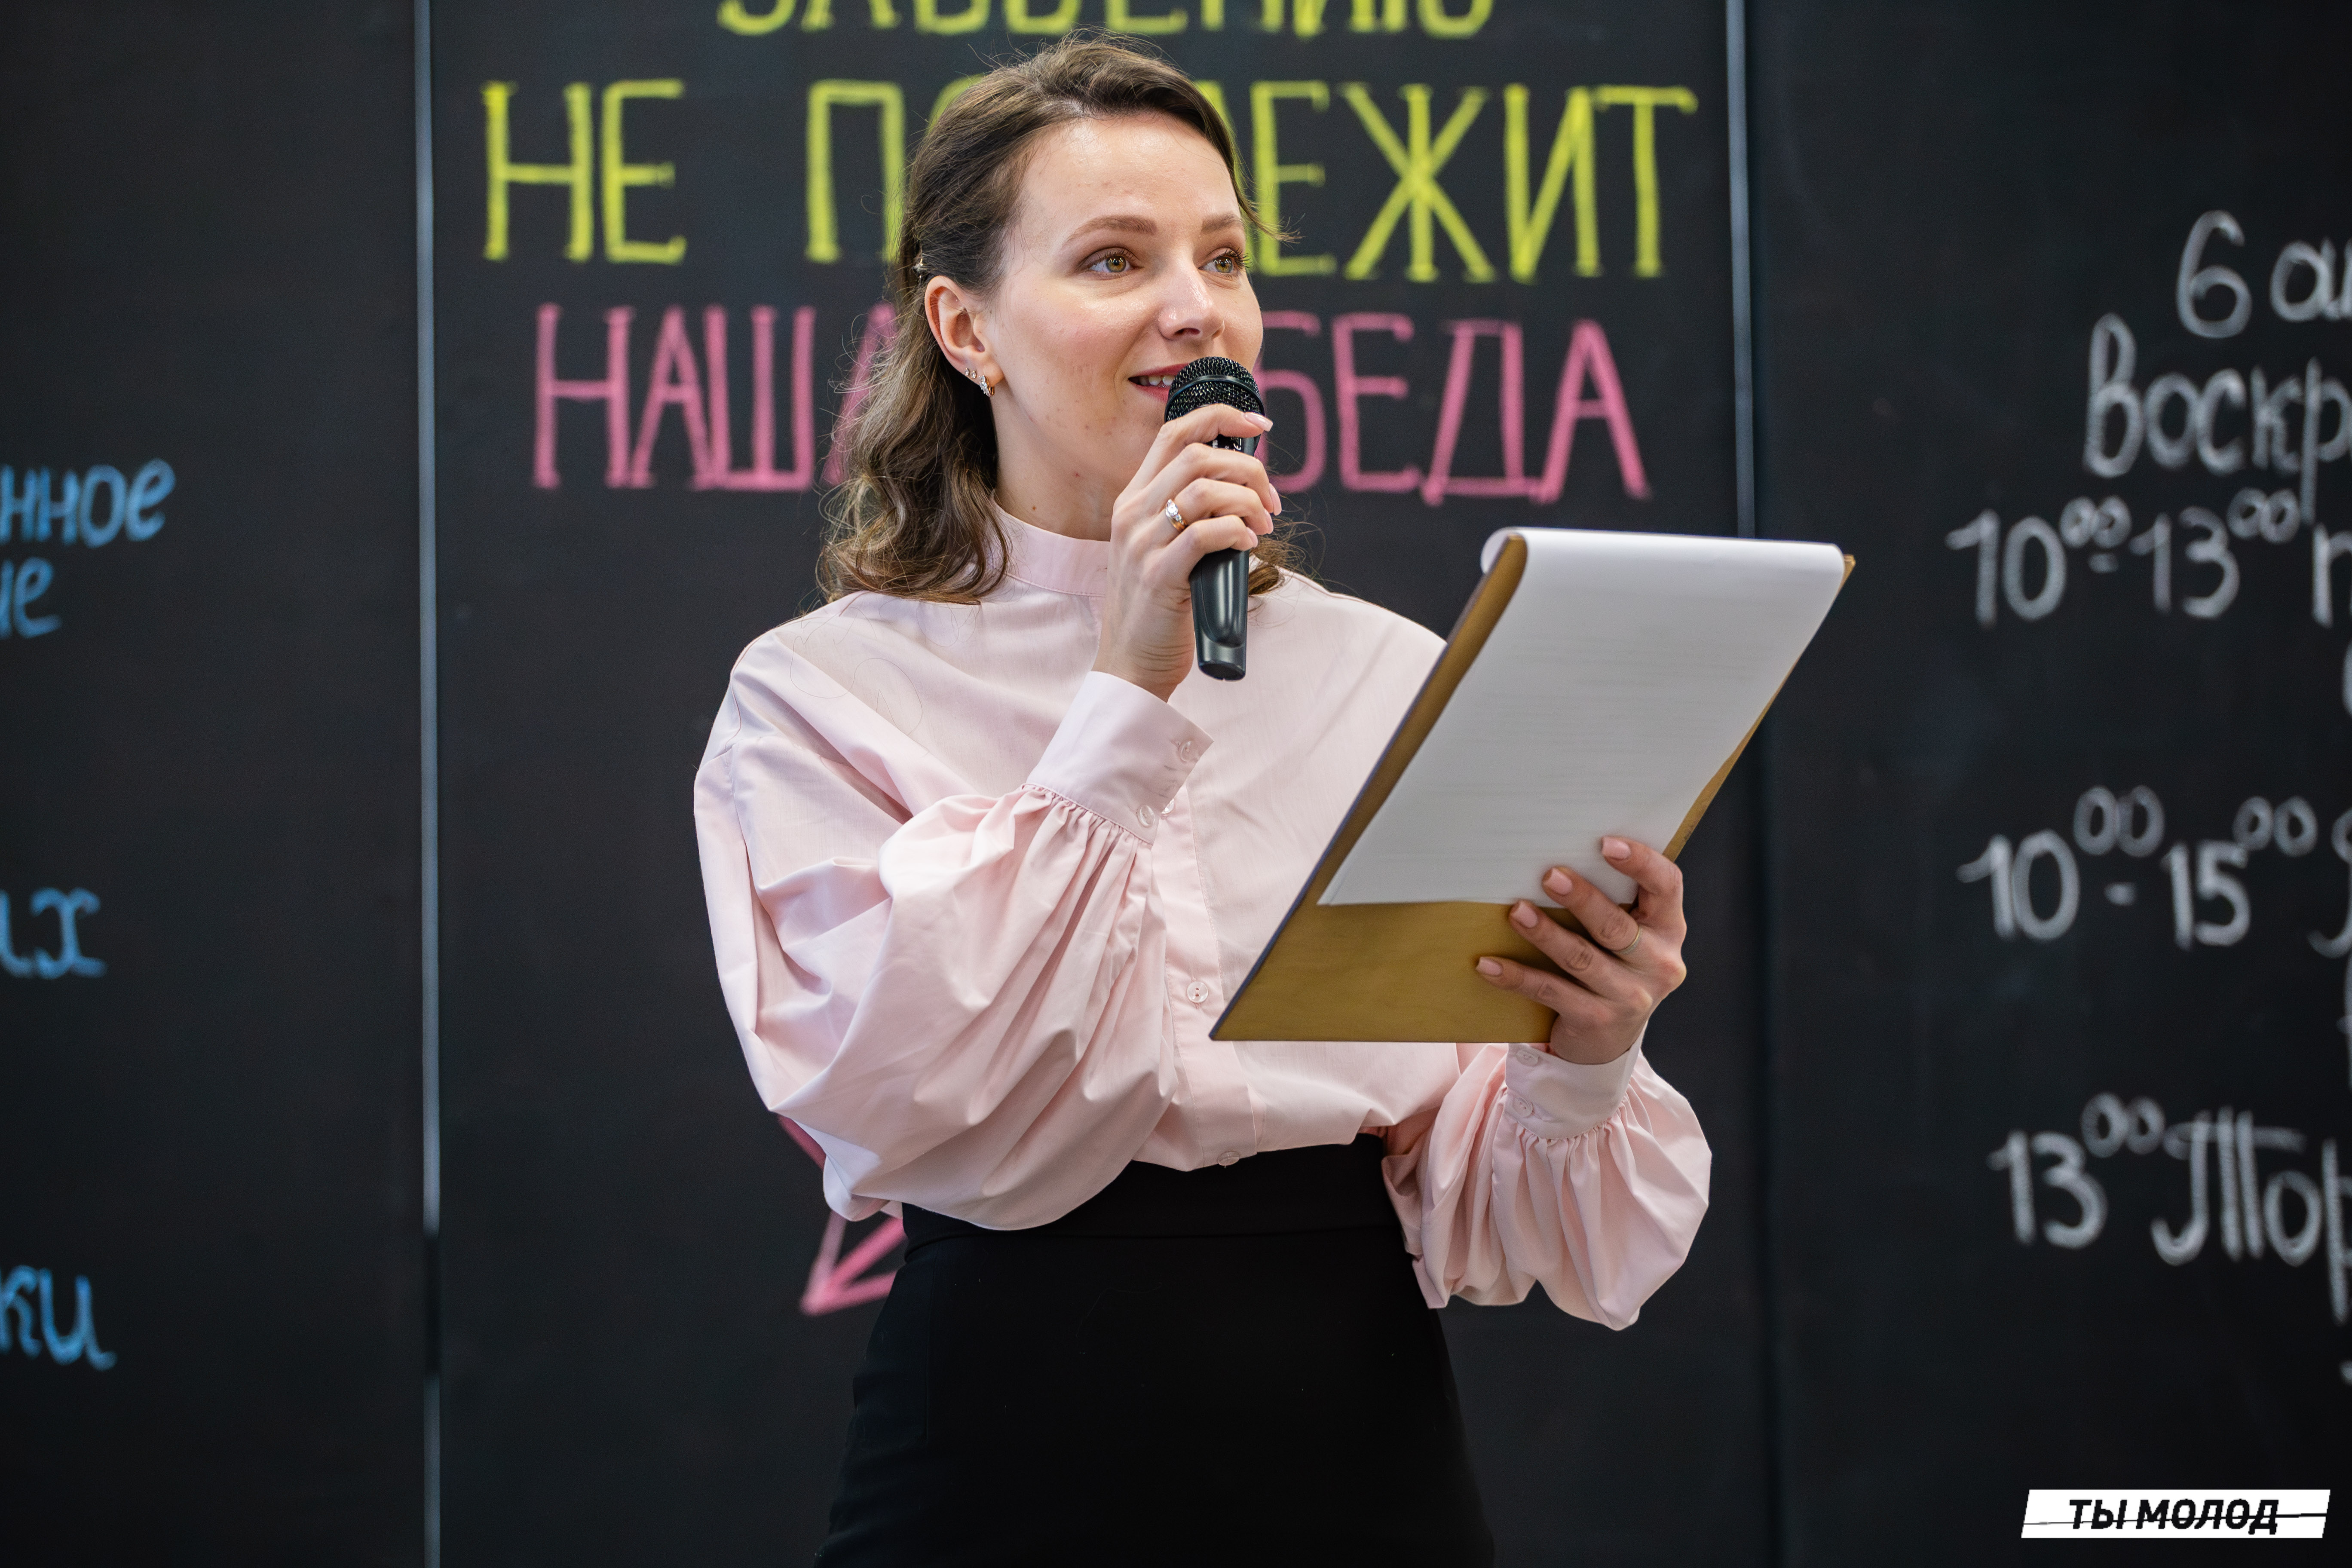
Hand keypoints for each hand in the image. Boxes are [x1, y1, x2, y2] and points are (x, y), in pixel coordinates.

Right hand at [1094, 403, 1278, 700]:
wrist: (1131, 664)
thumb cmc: (1158, 607)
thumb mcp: (1164, 547)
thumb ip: (1190, 513)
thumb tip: (1246, 489)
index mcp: (1134, 499)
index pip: (1175, 433)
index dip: (1221, 417)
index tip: (1261, 425)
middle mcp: (1133, 514)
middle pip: (1198, 455)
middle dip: (1248, 468)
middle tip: (1271, 501)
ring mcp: (1142, 544)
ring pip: (1205, 490)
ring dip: (1249, 502)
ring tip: (1263, 527)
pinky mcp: (1159, 576)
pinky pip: (1206, 534)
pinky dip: (1237, 532)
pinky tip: (1247, 546)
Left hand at [1474, 836, 1688, 1065]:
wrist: (1610, 1041)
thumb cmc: (1615, 969)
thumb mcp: (1632, 936)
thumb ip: (1616, 903)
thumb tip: (1561, 858)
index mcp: (1669, 930)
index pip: (1666, 886)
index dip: (1641, 862)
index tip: (1606, 843)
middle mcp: (1657, 964)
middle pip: (1617, 927)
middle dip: (1583, 899)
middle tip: (1550, 876)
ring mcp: (1629, 997)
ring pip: (1581, 959)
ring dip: (1545, 933)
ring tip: (1517, 911)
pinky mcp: (1596, 1020)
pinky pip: (1549, 992)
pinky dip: (1516, 977)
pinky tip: (1488, 964)